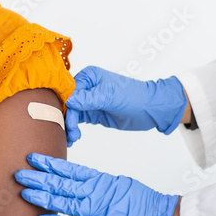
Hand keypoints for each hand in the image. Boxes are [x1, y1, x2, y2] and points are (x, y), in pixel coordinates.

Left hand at [16, 153, 178, 215]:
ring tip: (25, 191)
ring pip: (62, 202)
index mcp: (98, 179)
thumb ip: (95, 181)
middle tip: (20, 173)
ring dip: (42, 197)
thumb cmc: (139, 200)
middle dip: (38, 179)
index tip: (33, 157)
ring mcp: (94, 211)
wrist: (158, 215)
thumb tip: (74, 178)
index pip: (68, 168)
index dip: (48, 163)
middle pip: (60, 184)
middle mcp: (93, 194)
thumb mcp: (116, 183)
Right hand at [64, 66, 187, 145]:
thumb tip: (69, 100)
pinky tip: (73, 138)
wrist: (149, 109)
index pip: (70, 91)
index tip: (66, 120)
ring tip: (73, 138)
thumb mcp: (110, 96)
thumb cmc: (133, 96)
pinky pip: (78, 120)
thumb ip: (88, 99)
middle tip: (70, 133)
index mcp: (90, 76)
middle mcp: (87, 87)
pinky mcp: (93, 113)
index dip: (66, 105)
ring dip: (70, 126)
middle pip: (68, 103)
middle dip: (67, 118)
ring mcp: (90, 101)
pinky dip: (74, 129)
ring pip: (72, 113)